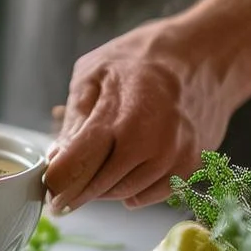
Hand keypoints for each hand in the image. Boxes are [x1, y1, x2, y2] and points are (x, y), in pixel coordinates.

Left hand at [43, 19, 236, 211]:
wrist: (203, 56)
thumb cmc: (142, 58)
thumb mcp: (92, 73)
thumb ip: (73, 121)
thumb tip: (56, 159)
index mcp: (117, 117)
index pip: (74, 169)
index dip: (54, 185)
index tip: (46, 190)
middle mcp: (148, 145)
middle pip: (96, 188)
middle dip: (75, 189)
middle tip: (64, 185)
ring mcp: (173, 158)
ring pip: (122, 195)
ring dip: (104, 188)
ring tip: (97, 166)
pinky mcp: (191, 166)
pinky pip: (151, 195)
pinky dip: (133, 189)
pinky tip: (126, 169)